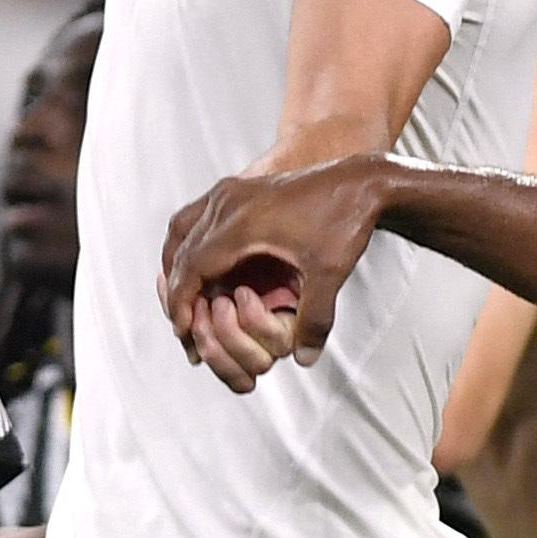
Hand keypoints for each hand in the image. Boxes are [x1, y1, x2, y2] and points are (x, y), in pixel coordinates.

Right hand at [161, 157, 386, 394]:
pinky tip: (196, 265)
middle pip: (181, 251)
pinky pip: (195, 217)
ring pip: (182, 231)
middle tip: (181, 323)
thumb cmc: (345, 219)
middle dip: (176, 290)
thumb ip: (315, 318)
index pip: (192, 267)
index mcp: (242, 224)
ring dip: (177, 264)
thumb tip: (304, 357)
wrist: (360, 179)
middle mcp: (228, 202)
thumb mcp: (331, 273)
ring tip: (180, 297)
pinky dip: (187, 244)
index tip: (182, 329)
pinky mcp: (237, 188)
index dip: (182, 302)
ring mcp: (230, 192)